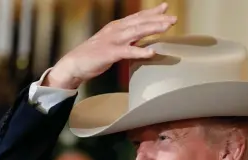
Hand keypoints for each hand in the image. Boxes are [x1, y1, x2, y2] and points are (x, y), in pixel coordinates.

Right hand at [43, 2, 176, 88]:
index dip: (152, 13)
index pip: (137, 17)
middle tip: (173, 18)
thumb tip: (142, 40)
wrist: (74, 64)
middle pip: (140, 22)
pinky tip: (152, 52)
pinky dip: (140, 51)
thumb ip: (127, 40)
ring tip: (167, 27)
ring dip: (153, 28)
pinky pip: (128, 51)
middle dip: (158, 19)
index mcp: (116, 27)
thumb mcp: (113, 43)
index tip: (165, 8)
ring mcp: (113, 41)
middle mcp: (116, 30)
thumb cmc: (94, 55)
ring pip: (136, 32)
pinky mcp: (110, 53)